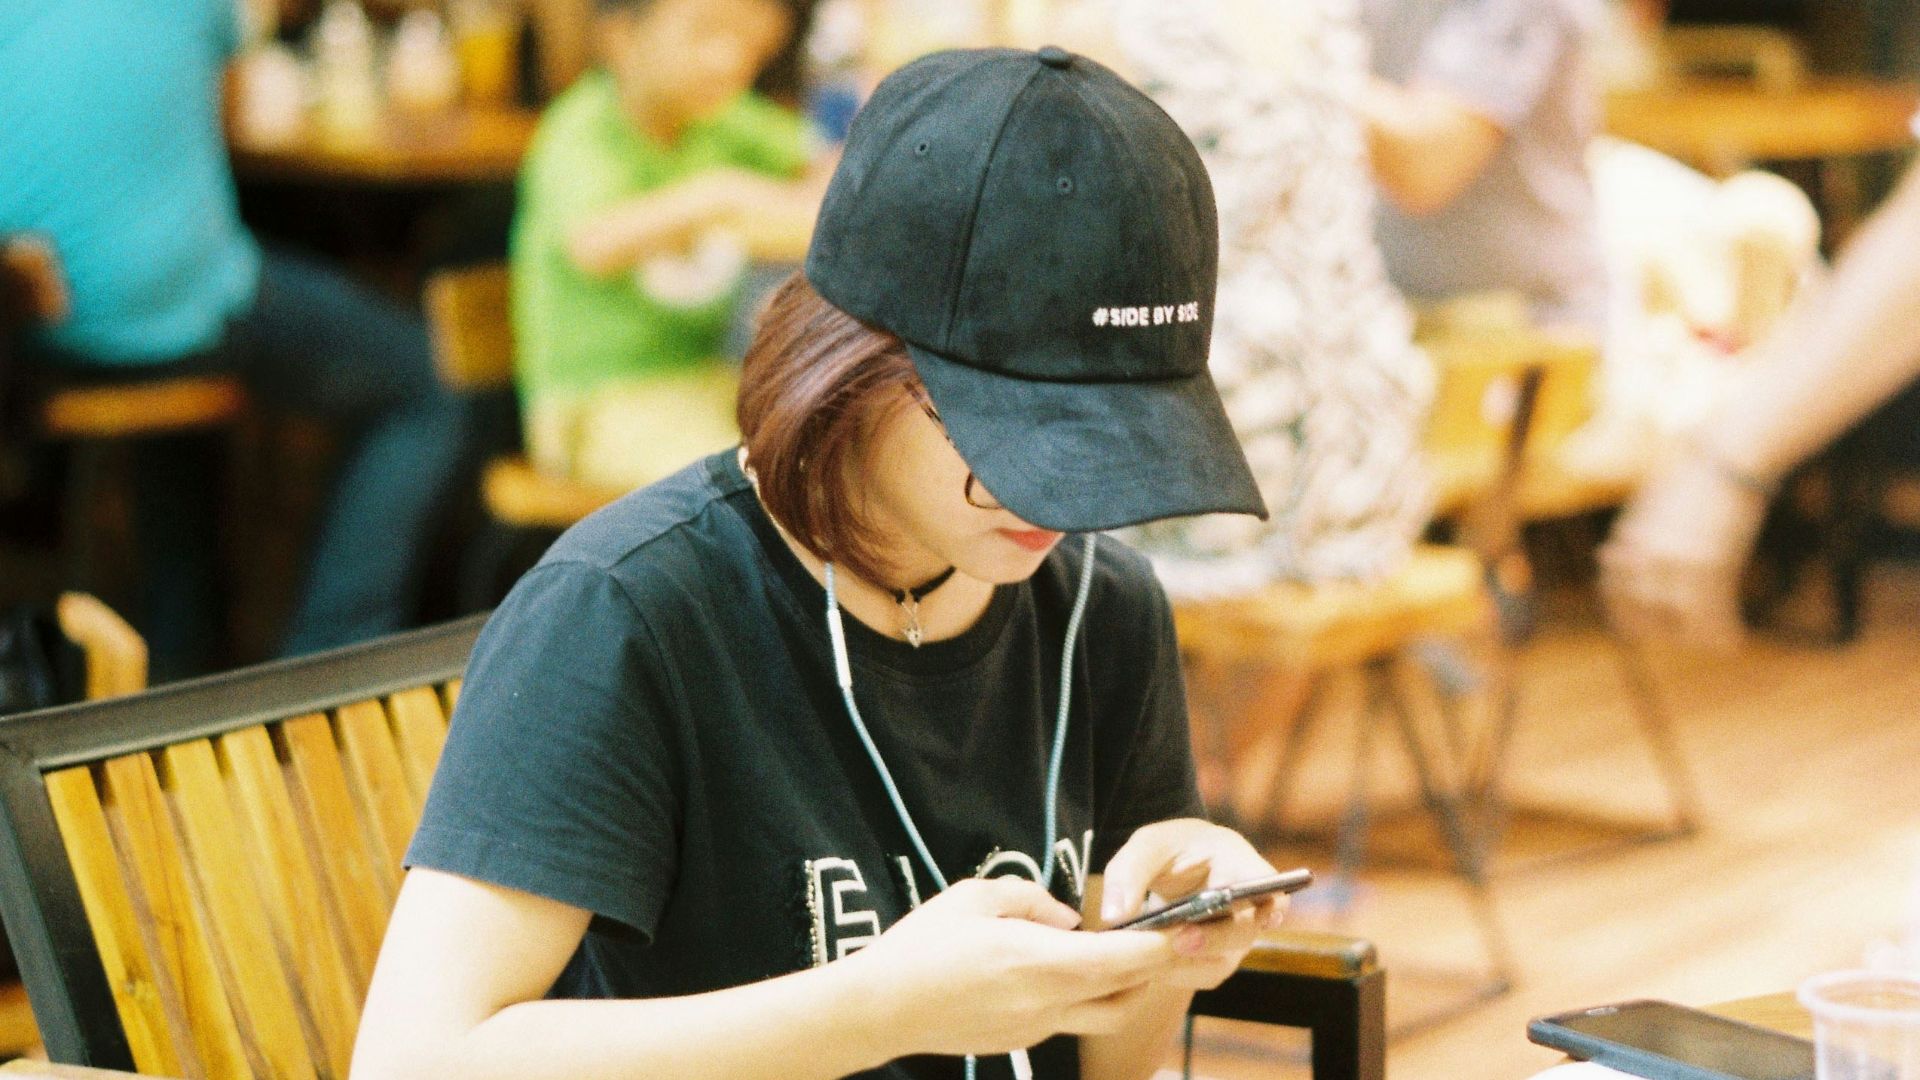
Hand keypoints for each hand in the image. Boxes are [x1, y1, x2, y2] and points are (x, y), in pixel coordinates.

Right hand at [841, 876, 1179, 1058]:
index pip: (1126, 958)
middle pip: (1130, 991)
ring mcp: (1037, 1028)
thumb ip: (1033, 900)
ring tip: (1127, 954)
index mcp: (1041, 962)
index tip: (1195, 926)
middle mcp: (1049, 1003)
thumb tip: (1069, 919)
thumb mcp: (974, 896)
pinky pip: (1072, 1018)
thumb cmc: (922, 945)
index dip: (1167, 943)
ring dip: (1128, 987)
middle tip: (1177, 938)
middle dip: (1159, 967)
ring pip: (1108, 1013)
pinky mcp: (1022, 1041)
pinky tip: (1069, 970)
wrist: (880, 1009)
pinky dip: (1088, 995)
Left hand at [1098, 818, 1287, 991]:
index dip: (1273, 904)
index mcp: (1238, 863)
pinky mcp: (1216, 958)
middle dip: (1213, 940)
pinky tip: (1148, 964)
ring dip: (1186, 963)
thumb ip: (1128, 873)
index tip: (1266, 916)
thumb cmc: (1169, 850)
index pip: (1270, 887)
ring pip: (1221, 961)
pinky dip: (1175, 972)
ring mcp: (1234, 936)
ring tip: (1150, 959)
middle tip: (1179, 941)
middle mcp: (1246, 905)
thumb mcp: (1147, 846)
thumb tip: (1116, 916)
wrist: (1172, 868)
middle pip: (1243, 931)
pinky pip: (1201, 974)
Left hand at [1600, 442, 1768, 648]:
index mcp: (1625, 537)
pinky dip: (1720, 630)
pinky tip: (1731, 641)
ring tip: (1714, 643)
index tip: (1641, 626)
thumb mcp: (1651, 505)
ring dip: (1695, 636)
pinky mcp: (1706, 563)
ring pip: (1675, 619)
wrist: (1726, 457)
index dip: (1625, 612)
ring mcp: (1672, 561)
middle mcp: (1641, 555)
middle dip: (1662, 630)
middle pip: (1640, 610)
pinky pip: (1709, 611)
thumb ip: (1633, 535)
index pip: (1612, 589)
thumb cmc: (1693, 475)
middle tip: (1684, 638)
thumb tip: (1611, 556)